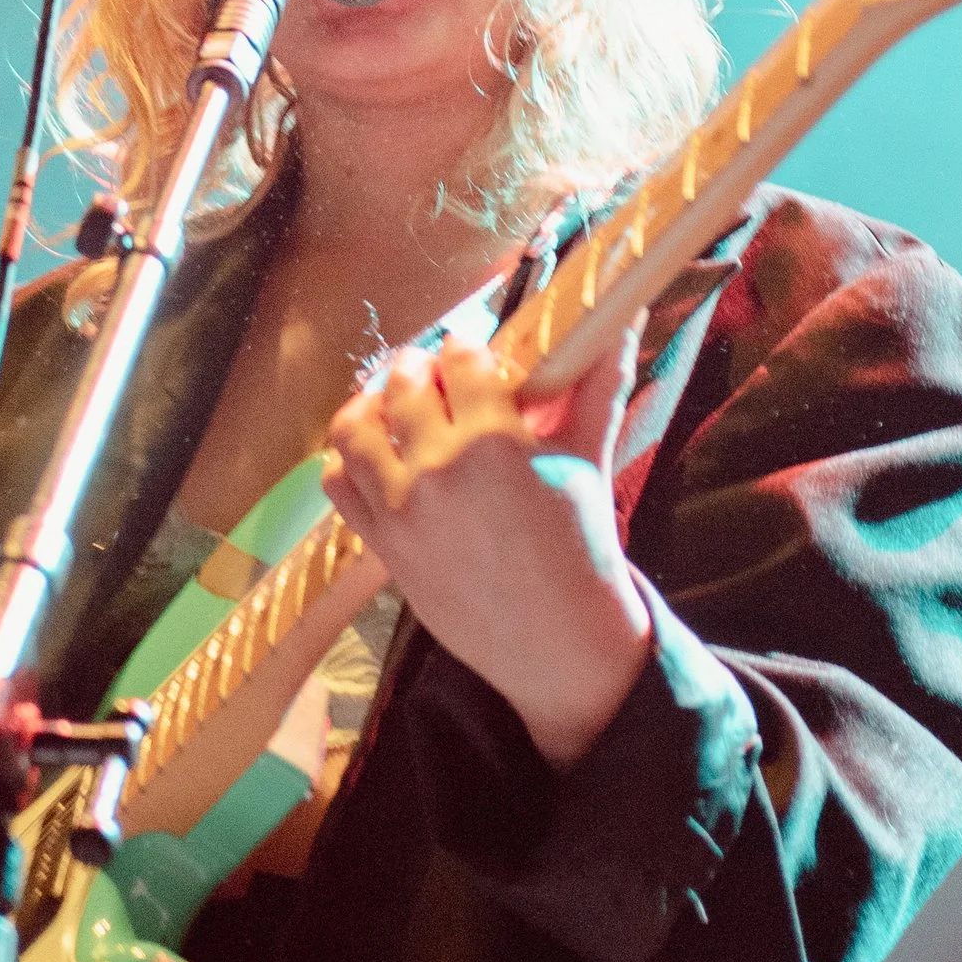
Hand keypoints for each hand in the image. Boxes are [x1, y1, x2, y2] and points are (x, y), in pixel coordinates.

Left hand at [322, 325, 652, 769]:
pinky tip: (374, 453)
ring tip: (392, 404)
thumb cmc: (583, 547)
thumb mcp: (591, 460)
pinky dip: (346, 459)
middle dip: (418, 367)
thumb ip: (599, 384)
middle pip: (402, 384)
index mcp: (493, 440)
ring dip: (370, 404)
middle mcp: (437, 469)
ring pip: (353, 428)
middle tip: (434, 374)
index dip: (467, 348)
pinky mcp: (382, 547)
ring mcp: (402, 510)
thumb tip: (622, 321)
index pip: (460, 359)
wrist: (560, 640)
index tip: (475, 354)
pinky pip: (339, 485)